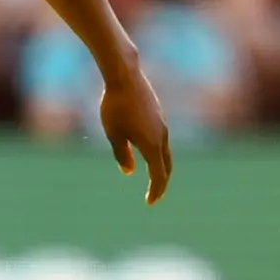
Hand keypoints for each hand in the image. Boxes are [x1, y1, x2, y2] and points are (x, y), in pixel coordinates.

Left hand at [100, 60, 172, 204]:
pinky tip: (147, 152)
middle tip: (154, 195)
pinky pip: (161, 140)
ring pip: (165, 152)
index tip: (150, 202)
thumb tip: (129, 171)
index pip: (158, 175)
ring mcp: (162, 125)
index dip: (155, 190)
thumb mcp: (113, 134)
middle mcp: (162, 136)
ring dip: (160, 166)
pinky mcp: (158, 116)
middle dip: (161, 182)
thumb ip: (121, 154)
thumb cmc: (115, 107)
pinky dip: (157, 152)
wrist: (125, 76)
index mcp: (152, 145)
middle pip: (166, 166)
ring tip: (153, 177)